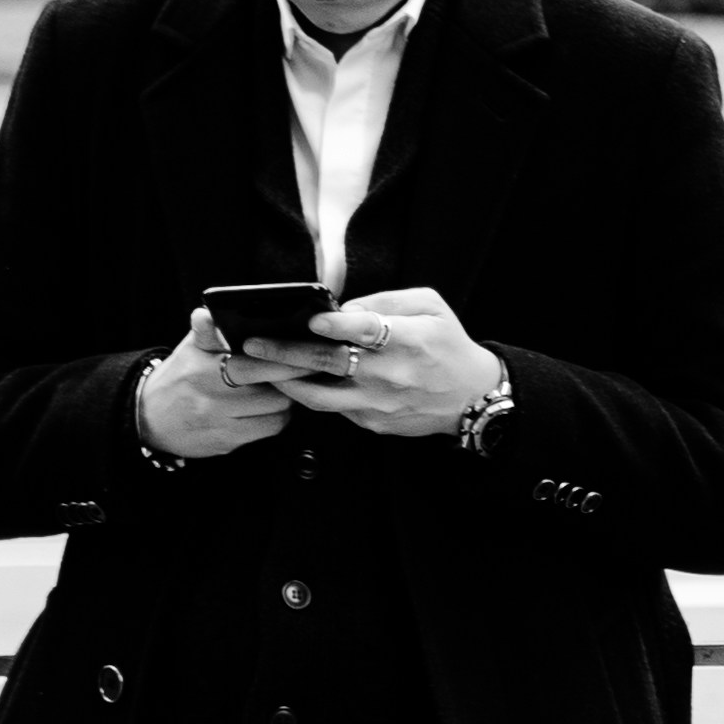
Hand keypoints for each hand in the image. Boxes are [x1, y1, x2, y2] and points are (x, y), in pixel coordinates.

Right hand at [131, 317, 301, 460]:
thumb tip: (207, 313)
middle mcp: (209, 397)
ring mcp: (219, 422)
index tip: (300, 348)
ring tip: (286, 383)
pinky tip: (272, 405)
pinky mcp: (227, 442)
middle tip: (306, 364)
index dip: (281, 356)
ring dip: (287, 396)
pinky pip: (269, 429)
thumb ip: (206, 330)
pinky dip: (278, 416)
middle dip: (293, 374)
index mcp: (202, 369)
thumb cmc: (179, 377)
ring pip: (275, 409)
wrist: (150, 418)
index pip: (252, 362)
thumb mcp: (189, 348)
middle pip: (271, 387)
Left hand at [268, 286, 505, 439]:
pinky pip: (332, 408)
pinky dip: (306, 394)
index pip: (370, 332)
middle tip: (253, 343)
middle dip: (287, 352)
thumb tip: (341, 309)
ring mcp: (379, 403)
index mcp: (411, 340)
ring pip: (320, 396)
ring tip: (258, 367)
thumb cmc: (448, 345)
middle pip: (331, 363)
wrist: (471, 398)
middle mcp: (392, 375)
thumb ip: (386, 301)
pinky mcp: (372, 423)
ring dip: (285, 380)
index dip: (339, 327)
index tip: (312, 320)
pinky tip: (287, 380)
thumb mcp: (431, 307)